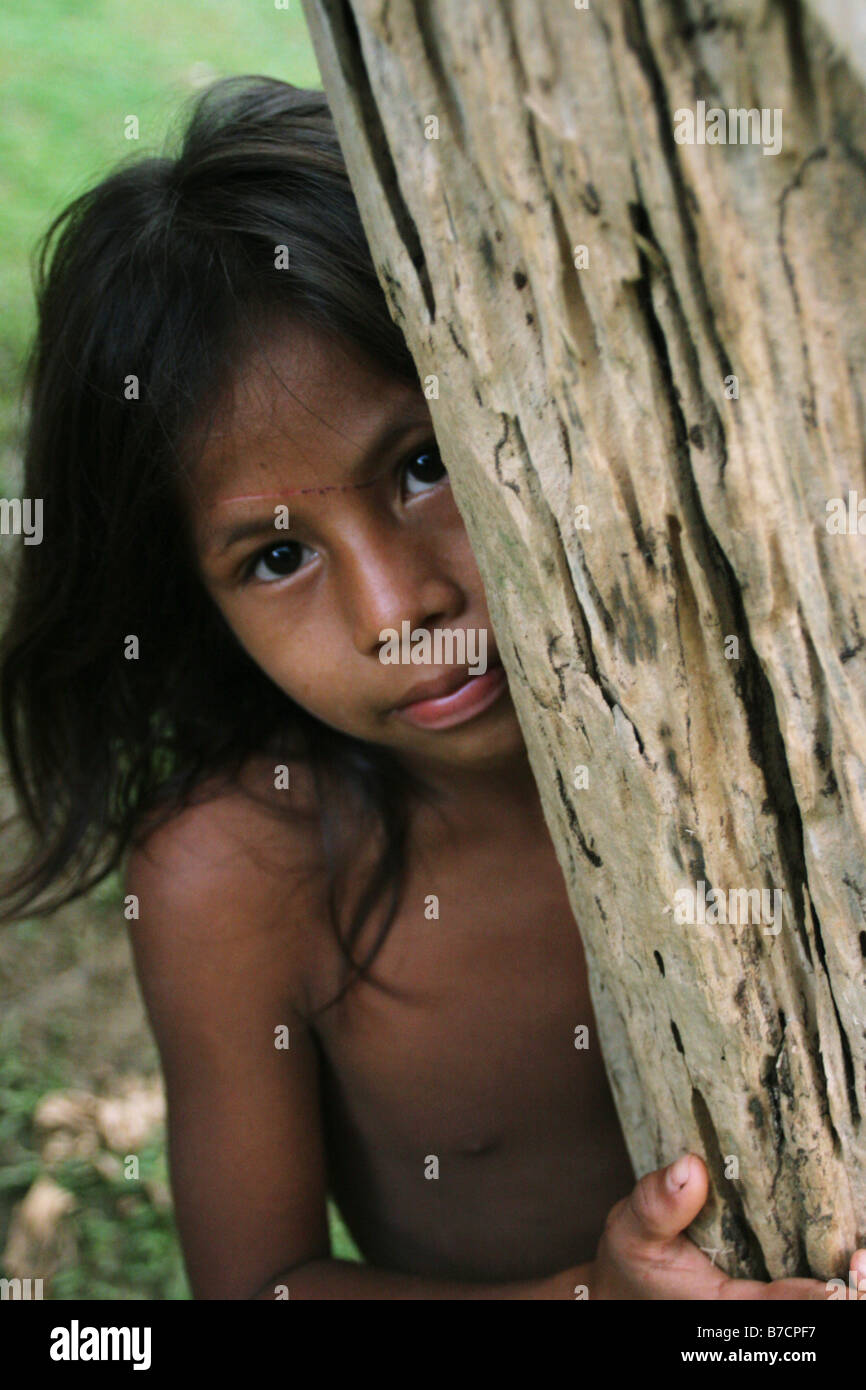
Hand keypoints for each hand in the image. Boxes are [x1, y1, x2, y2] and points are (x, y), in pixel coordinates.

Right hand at [588, 1152, 865, 1298]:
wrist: (626, 1288)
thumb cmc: (632, 1264)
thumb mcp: (632, 1231)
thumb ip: (657, 1205)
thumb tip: (690, 1167)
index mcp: (731, 1308)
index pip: (788, 1307)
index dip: (826, 1292)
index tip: (852, 1261)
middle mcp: (758, 1311)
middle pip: (817, 1307)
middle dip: (850, 1289)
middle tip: (864, 1258)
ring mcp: (768, 1301)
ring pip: (820, 1300)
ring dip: (848, 1283)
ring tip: (864, 1256)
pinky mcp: (773, 1288)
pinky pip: (812, 1287)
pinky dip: (835, 1274)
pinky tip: (852, 1250)